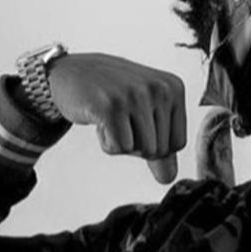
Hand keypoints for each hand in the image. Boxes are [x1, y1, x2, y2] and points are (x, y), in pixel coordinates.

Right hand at [47, 53, 186, 182]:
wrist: (72, 73)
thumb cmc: (113, 95)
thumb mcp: (145, 114)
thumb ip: (161, 146)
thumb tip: (169, 178)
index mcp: (174, 87)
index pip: (179, 143)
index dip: (155, 144)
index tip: (138, 121)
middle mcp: (160, 88)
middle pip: (160, 150)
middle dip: (137, 144)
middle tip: (121, 118)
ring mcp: (136, 96)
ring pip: (142, 150)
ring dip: (121, 143)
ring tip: (111, 118)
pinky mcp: (111, 106)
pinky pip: (119, 148)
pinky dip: (106, 143)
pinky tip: (99, 119)